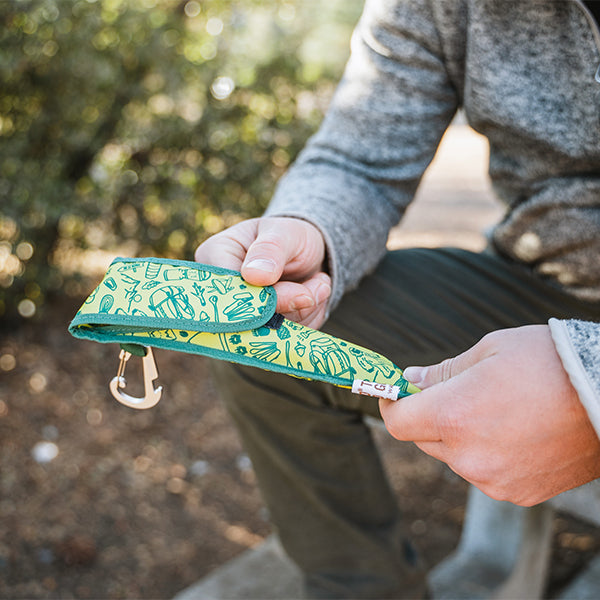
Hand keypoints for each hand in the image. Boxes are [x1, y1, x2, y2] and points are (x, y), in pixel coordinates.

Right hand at [194, 217, 330, 327]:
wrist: (308, 253)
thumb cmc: (289, 236)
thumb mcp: (284, 233)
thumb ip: (270, 250)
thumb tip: (254, 276)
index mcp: (213, 257)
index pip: (227, 291)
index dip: (262, 300)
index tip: (301, 294)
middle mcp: (220, 291)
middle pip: (247, 319)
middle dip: (290, 306)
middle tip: (320, 286)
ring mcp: (239, 316)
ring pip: (270, 332)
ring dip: (304, 312)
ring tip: (319, 285)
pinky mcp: (260, 332)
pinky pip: (282, 340)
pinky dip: (307, 321)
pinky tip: (314, 298)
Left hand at [380, 325, 599, 505]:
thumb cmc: (550, 362)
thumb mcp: (488, 351)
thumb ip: (442, 372)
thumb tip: (410, 380)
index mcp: (455, 415)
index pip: (398, 422)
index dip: (391, 406)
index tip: (395, 395)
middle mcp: (469, 455)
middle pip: (424, 440)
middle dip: (429, 416)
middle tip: (451, 394)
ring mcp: (494, 479)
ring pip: (454, 457)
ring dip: (459, 436)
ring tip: (495, 410)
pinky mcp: (519, 492)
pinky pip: (484, 473)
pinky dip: (486, 454)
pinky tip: (513, 431)